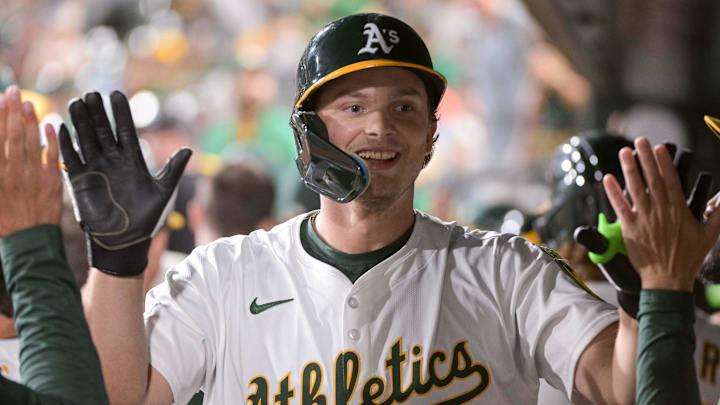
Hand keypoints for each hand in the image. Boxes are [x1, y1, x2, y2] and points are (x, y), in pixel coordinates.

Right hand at [0, 86, 61, 236]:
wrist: (26, 242)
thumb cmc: (3, 220)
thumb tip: (0, 147)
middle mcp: (12, 173)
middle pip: (11, 135)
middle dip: (11, 111)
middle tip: (12, 91)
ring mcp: (33, 177)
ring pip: (31, 143)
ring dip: (30, 120)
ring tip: (27, 102)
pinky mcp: (51, 183)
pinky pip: (52, 157)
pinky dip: (52, 140)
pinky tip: (50, 125)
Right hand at [60, 91, 190, 275]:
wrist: (126, 241)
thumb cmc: (146, 218)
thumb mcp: (163, 192)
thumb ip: (173, 170)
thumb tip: (189, 149)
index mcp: (132, 160)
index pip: (125, 131)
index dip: (120, 113)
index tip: (116, 94)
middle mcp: (112, 161)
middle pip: (103, 131)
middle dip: (98, 113)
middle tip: (92, 94)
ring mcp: (95, 169)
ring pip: (87, 140)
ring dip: (81, 123)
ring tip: (76, 103)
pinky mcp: (80, 181)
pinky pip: (71, 160)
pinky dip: (67, 145)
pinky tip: (61, 128)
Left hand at [603, 137, 719, 290]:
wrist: (668, 278)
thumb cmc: (689, 258)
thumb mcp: (709, 235)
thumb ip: (718, 215)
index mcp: (678, 210)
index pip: (671, 180)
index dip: (664, 162)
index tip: (660, 148)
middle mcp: (660, 211)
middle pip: (652, 179)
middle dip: (646, 158)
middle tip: (640, 140)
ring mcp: (644, 218)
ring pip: (635, 188)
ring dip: (629, 169)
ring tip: (624, 152)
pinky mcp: (629, 228)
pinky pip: (620, 207)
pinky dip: (613, 192)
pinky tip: (607, 179)